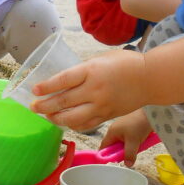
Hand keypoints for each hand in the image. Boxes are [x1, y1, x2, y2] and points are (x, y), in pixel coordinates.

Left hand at [30, 48, 147, 131]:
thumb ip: (83, 70)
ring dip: (56, 118)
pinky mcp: (107, 116)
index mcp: (92, 71)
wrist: (151, 78)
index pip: (63, 80)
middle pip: (64, 101)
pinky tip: (64, 122)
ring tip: (46, 116)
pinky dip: (72, 125)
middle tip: (33, 107)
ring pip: (73, 118)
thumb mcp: (101, 59)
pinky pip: (86, 124)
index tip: (34, 90)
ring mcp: (101, 105)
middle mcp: (95, 89)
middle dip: (44, 106)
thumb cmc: (125, 63)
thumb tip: (63, 81)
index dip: (47, 86)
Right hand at [100, 109, 153, 166]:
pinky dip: (135, 142)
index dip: (106, 156)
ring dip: (130, 147)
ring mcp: (123, 128)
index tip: (111, 163)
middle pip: (114, 146)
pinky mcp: (130, 128)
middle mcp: (115, 130)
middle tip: (129, 156)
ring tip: (138, 146)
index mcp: (112, 132)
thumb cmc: (139, 123)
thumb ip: (129, 154)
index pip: (104, 147)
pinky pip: (129, 139)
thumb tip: (127, 165)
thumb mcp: (134, 141)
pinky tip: (141, 141)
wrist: (151, 112)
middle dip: (121, 152)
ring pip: (123, 143)